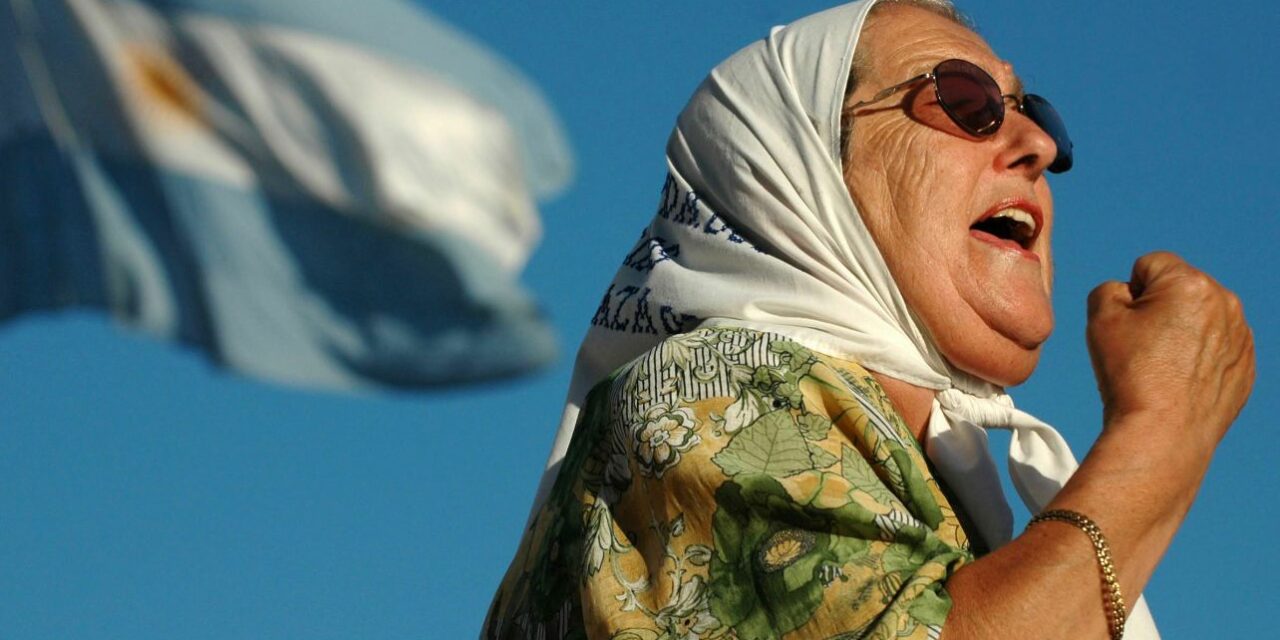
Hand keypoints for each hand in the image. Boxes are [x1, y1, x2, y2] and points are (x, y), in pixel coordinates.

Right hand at [1086, 252, 1253, 445]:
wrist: (1164, 433)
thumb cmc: (1131, 375)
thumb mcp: (1100, 319)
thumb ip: (1108, 289)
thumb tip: (1128, 292)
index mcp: (1190, 284)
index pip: (1150, 265)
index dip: (1130, 293)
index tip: (1128, 326)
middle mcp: (1225, 303)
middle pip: (1179, 290)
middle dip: (1159, 309)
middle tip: (1142, 348)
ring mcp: (1241, 336)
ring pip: (1199, 318)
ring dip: (1180, 331)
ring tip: (1161, 367)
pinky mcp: (1247, 365)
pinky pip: (1217, 347)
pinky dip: (1197, 357)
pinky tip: (1180, 381)